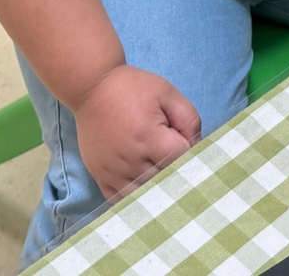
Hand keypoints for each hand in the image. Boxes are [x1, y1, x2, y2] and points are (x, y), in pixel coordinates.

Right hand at [74, 65, 201, 198]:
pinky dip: (135, 196)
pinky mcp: (100, 177)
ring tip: (158, 169)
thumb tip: (197, 147)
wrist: (92, 88)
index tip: (184, 141)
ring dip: (157, 185)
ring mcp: (113, 172)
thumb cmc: (132, 88)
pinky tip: (142, 184)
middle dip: (175, 169)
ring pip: (146, 194)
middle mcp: (131, 159)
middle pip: (166, 179)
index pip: (182, 159)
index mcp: (149, 137)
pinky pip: (122, 200)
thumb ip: (189, 118)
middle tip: (174, 155)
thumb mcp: (167, 93)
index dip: (189, 150)